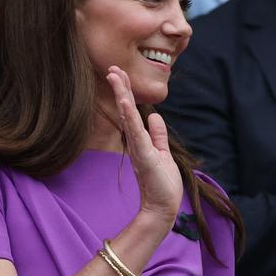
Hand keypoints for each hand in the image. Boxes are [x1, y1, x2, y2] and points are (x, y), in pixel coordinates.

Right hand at [106, 65, 181, 225]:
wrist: (162, 207)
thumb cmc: (162, 184)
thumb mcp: (163, 152)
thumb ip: (158, 135)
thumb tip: (155, 117)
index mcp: (140, 139)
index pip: (132, 111)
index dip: (126, 92)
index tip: (119, 73)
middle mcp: (136, 141)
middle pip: (126, 109)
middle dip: (120, 88)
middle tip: (111, 68)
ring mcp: (139, 148)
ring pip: (128, 116)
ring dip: (122, 95)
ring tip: (115, 77)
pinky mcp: (144, 156)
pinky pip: (136, 133)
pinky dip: (130, 117)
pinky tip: (125, 102)